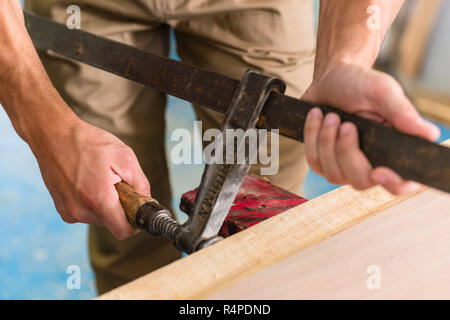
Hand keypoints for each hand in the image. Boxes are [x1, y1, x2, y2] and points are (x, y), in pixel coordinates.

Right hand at [32, 119, 149, 239]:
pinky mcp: (62, 209)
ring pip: (100, 219)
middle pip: (113, 224)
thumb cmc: (88, 142)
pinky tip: (89, 182)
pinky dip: (93, 202)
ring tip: (101, 179)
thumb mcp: (125, 157)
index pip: (123, 231)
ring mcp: (68, 212)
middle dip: (120, 208)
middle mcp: (80, 211)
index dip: (135, 223)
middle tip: (117, 183)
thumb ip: (140, 184)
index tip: (137, 208)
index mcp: (98, 199)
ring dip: (106, 204)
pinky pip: (87, 213)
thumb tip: (146, 202)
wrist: (53, 134)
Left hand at [303, 64, 439, 194]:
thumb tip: (429, 135)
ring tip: (331, 115)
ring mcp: (344, 167)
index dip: (394, 184)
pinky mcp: (322, 162)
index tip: (379, 171)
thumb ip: (403, 113)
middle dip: (348, 152)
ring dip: (328, 142)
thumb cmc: (360, 84)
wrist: (331, 77)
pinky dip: (313, 136)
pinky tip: (317, 116)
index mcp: (393, 150)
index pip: (401, 183)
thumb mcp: (382, 91)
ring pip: (334, 175)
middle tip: (346, 124)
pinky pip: (314, 162)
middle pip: (361, 181)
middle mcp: (371, 163)